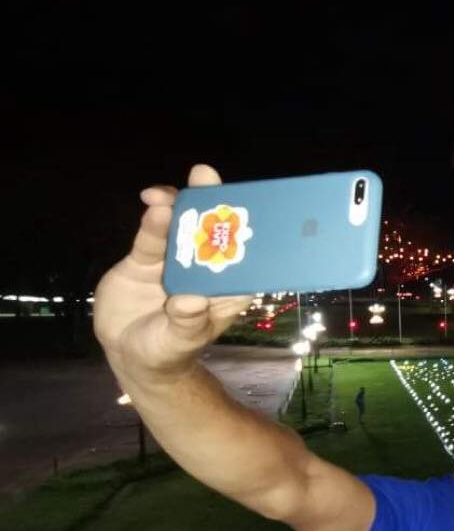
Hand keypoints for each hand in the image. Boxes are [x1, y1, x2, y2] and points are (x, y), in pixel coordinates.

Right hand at [93, 164, 251, 381]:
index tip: (246, 205)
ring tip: (171, 192)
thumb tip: (190, 301)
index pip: (240, 255)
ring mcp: (174, 260)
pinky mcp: (145, 259)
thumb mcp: (178, 341)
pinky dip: (152, 220)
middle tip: (206, 177)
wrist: (130, 354)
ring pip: (179, 227)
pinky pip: (151, 236)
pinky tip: (151, 201)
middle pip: (210, 231)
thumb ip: (186, 323)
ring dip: (177, 205)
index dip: (243, 229)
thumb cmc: (168, 351)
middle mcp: (203, 268)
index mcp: (224, 287)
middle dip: (210, 203)